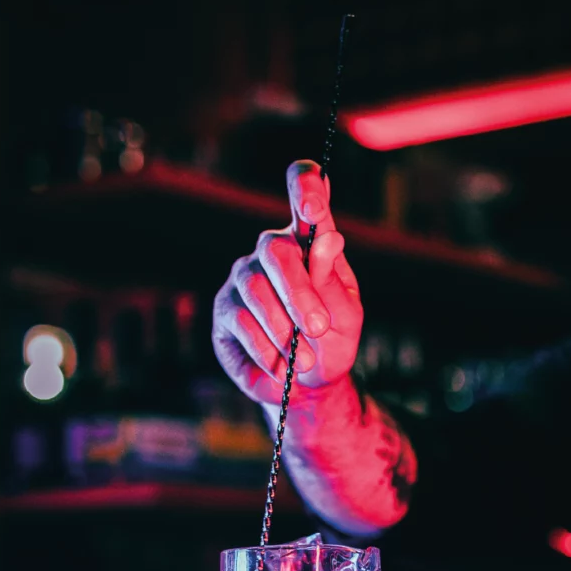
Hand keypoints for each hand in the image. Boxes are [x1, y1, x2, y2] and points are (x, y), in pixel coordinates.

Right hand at [213, 160, 362, 405]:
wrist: (310, 384)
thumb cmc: (332, 340)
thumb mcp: (345, 314)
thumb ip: (333, 279)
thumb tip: (329, 236)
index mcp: (309, 239)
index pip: (303, 186)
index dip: (306, 186)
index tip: (313, 209)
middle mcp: (271, 250)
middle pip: (275, 250)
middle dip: (299, 294)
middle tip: (318, 329)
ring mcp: (243, 278)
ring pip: (255, 290)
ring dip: (283, 329)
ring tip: (304, 361)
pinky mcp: (224, 312)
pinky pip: (239, 323)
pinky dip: (265, 349)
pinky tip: (281, 368)